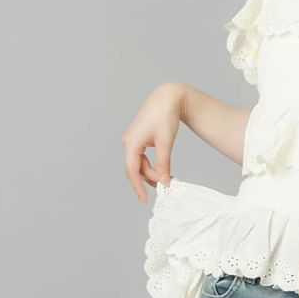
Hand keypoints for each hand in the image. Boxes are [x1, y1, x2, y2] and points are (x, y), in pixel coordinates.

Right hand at [122, 84, 183, 201]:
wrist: (167, 98)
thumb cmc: (165, 117)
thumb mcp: (166, 143)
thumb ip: (163, 164)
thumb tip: (164, 182)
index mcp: (131, 143)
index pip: (132, 170)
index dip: (137, 187)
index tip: (144, 199)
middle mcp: (128, 142)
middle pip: (137, 169)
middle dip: (151, 179)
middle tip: (168, 184)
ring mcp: (132, 141)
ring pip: (140, 164)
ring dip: (153, 172)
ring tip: (170, 177)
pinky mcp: (138, 140)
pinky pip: (142, 158)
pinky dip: (152, 165)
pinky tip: (163, 169)